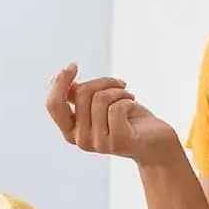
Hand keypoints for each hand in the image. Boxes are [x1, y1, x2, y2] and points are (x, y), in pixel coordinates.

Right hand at [45, 63, 179, 164]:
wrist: (156, 142)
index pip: (53, 105)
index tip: (73, 66)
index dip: (59, 82)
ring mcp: (98, 143)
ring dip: (119, 91)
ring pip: (100, 98)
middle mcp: (80, 140)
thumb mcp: (99, 105)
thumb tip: (55, 80)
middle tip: (119, 84)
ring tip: (128, 97)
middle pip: (81, 94)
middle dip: (102, 81)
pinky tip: (133, 105)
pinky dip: (128, 100)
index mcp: (71, 131)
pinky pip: (117, 108)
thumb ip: (78, 96)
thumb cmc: (128, 120)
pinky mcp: (117, 142)